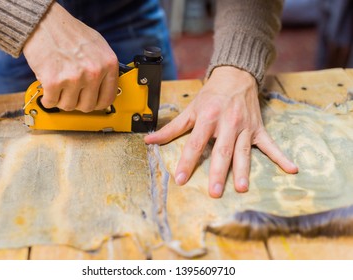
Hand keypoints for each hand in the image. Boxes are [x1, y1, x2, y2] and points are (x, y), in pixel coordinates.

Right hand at [23, 2, 117, 111]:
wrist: (44, 22)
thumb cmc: (69, 32)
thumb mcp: (98, 46)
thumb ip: (104, 67)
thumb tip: (105, 87)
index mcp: (108, 64)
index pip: (108, 98)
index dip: (97, 103)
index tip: (91, 101)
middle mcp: (94, 72)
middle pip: (88, 106)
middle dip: (78, 102)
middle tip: (72, 93)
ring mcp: (74, 78)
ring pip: (69, 106)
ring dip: (62, 99)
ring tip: (60, 86)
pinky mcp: (54, 82)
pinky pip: (51, 102)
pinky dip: (47, 98)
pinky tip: (48, 89)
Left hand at [145, 66, 297, 197]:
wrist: (235, 76)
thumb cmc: (210, 95)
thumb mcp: (190, 109)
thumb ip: (171, 128)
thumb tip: (149, 141)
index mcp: (208, 117)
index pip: (195, 143)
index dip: (187, 161)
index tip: (181, 179)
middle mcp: (227, 123)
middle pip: (221, 150)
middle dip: (218, 171)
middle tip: (214, 191)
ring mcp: (245, 127)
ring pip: (243, 151)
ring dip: (243, 170)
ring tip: (241, 187)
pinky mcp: (258, 129)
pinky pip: (270, 145)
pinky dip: (281, 157)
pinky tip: (292, 169)